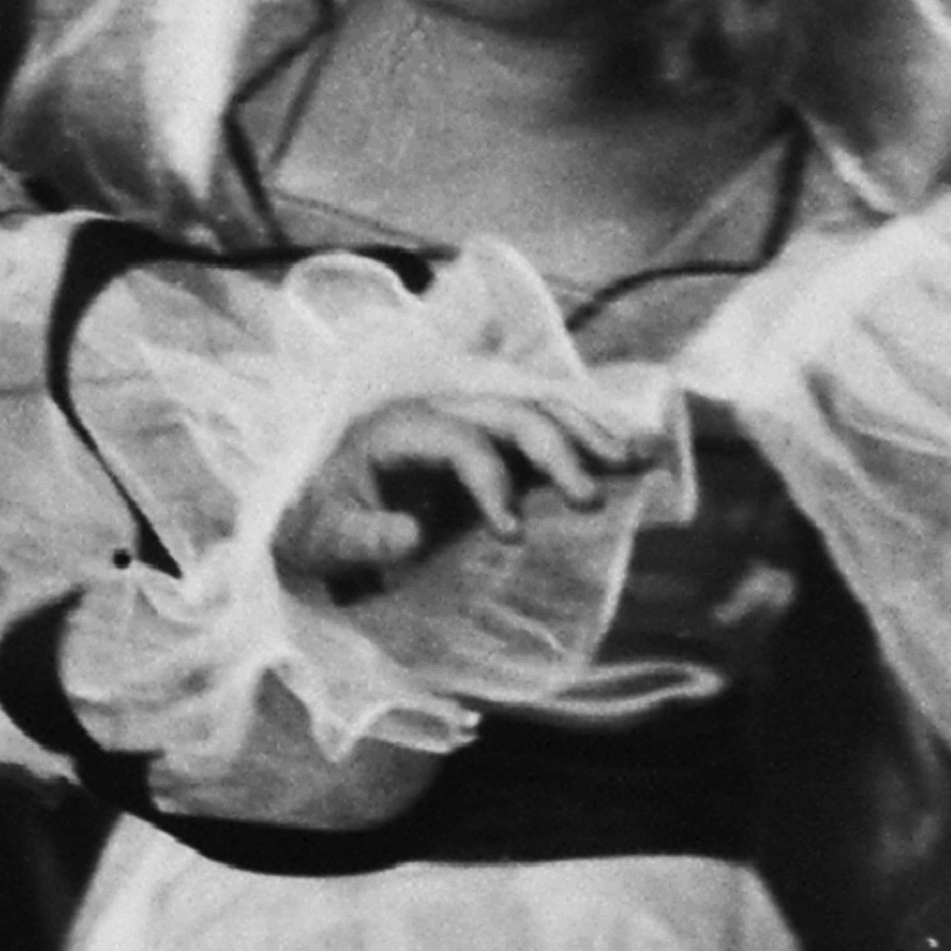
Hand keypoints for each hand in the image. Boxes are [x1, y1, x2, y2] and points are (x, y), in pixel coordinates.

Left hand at [284, 386, 658, 600]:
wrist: (313, 514)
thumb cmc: (316, 526)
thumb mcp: (321, 540)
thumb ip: (361, 539)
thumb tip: (410, 534)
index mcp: (398, 430)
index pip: (460, 440)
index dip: (491, 481)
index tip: (512, 535)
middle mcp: (440, 412)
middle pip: (510, 414)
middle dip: (557, 449)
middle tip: (592, 497)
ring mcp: (469, 422)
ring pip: (537, 411)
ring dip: (588, 434)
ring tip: (637, 459)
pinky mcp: (490, 443)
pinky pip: (545, 428)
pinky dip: (587, 438)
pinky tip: (631, 451)